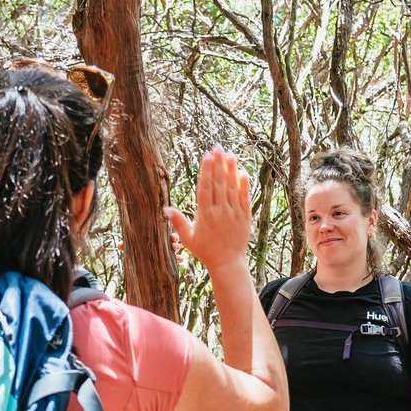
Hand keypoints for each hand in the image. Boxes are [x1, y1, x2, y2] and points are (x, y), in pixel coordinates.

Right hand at [163, 146, 251, 274]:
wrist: (227, 263)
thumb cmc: (205, 251)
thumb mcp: (187, 238)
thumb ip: (178, 221)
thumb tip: (165, 209)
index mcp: (205, 214)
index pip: (205, 187)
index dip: (206, 170)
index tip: (206, 156)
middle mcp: (220, 211)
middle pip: (219, 183)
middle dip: (218, 163)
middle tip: (217, 147)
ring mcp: (234, 213)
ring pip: (232, 187)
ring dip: (231, 169)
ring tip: (230, 154)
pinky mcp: (245, 217)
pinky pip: (245, 198)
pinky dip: (244, 184)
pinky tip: (242, 171)